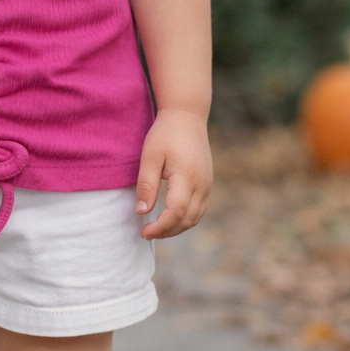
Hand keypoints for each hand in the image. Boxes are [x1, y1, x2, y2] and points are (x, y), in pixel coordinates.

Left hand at [135, 109, 211, 238]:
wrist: (187, 117)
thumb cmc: (165, 134)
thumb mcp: (150, 157)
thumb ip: (146, 185)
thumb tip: (142, 211)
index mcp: (187, 178)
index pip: (176, 213)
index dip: (160, 227)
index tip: (143, 232)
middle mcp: (202, 184)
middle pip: (188, 220)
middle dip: (167, 231)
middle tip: (146, 232)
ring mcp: (207, 184)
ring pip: (196, 217)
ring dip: (177, 227)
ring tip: (156, 228)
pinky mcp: (207, 183)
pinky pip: (199, 209)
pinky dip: (185, 218)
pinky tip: (169, 217)